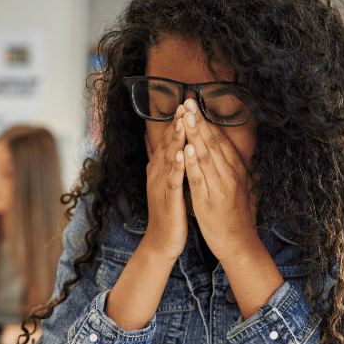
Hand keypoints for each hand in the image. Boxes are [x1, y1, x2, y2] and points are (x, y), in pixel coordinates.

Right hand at [140, 106, 188, 261]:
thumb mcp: (167, 185)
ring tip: (182, 121)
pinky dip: (177, 166)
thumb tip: (164, 148)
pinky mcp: (168, 200)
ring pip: (169, 158)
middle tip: (184, 103)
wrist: (161, 241)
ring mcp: (161, 186)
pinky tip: (183, 153)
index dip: (176, 122)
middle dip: (176, 123)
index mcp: (160, 170)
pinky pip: (173, 180)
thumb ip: (167, 165)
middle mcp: (158, 174)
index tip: (185, 104)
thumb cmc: (169, 213)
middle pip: (167, 144)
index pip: (168, 141)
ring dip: (175, 139)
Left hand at [181, 99, 256, 261]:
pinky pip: (200, 178)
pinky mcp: (209, 200)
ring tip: (187, 116)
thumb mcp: (236, 186)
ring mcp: (220, 186)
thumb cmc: (235, 216)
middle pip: (213, 143)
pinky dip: (193, 163)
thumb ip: (230, 168)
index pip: (219, 140)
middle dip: (199, 120)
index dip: (206, 120)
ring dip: (196, 134)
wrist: (240, 242)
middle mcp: (230, 174)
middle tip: (188, 100)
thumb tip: (222, 150)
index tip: (195, 103)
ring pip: (206, 156)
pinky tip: (187, 149)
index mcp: (235, 169)